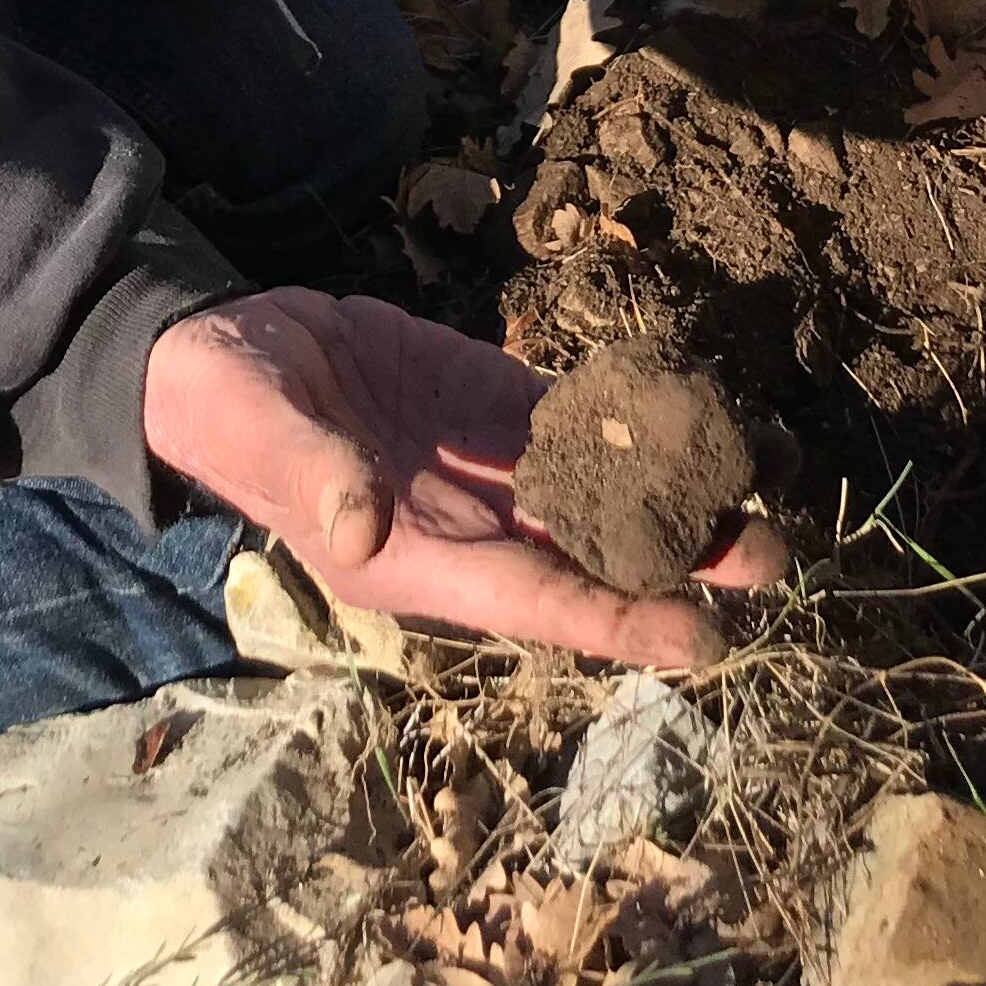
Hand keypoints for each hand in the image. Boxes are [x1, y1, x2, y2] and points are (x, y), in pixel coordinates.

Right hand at [145, 291, 790, 669]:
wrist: (214, 348)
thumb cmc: (221, 405)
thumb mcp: (252, 428)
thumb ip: (311, 472)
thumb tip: (361, 525)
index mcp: (416, 558)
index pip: (536, 600)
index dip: (620, 619)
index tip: (705, 637)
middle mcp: (467, 525)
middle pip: (592, 556)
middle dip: (681, 560)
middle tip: (771, 554)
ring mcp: (484, 465)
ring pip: (600, 491)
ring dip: (677, 493)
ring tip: (764, 485)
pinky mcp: (490, 402)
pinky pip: (574, 420)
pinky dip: (632, 418)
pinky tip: (694, 408)